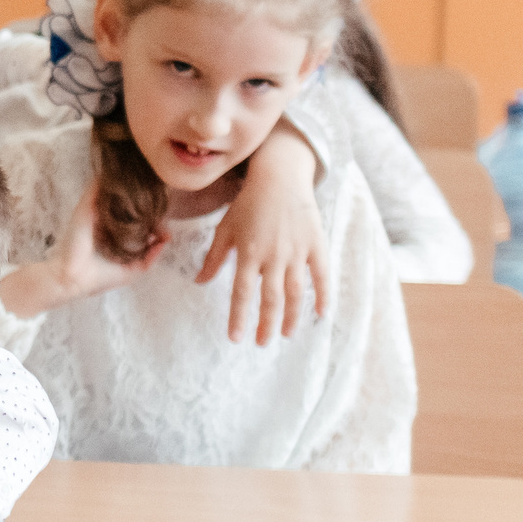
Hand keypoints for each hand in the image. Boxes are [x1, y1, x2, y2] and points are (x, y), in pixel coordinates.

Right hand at [0, 179, 168, 318]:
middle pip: (125, 200)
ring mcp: (94, 210)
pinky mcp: (86, 207)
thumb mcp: (134, 269)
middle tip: (159, 196)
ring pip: (111, 189)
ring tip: (143, 177)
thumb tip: (166, 237)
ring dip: (126, 182)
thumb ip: (151, 256)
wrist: (74, 280)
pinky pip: (97, 187)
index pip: (135, 215)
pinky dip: (108, 179)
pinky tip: (124, 174)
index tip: (162, 218)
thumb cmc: (100, 277)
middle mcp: (104, 218)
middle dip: (142, 195)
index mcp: (115, 232)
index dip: (151, 214)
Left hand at [200, 129, 327, 345]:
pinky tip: (321, 313)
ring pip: (295, 291)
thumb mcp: (225, 229)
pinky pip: (321, 274)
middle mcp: (273, 255)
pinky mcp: (316, 244)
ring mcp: (297, 251)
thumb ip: (214, 258)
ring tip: (285, 334)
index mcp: (248, 253)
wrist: (279, 178)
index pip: (241, 293)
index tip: (235, 338)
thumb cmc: (248, 204)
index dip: (238, 317)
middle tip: (262, 343)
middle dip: (265, 324)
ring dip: (291, 316)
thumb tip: (199, 282)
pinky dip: (323, 294)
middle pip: (270, 298)